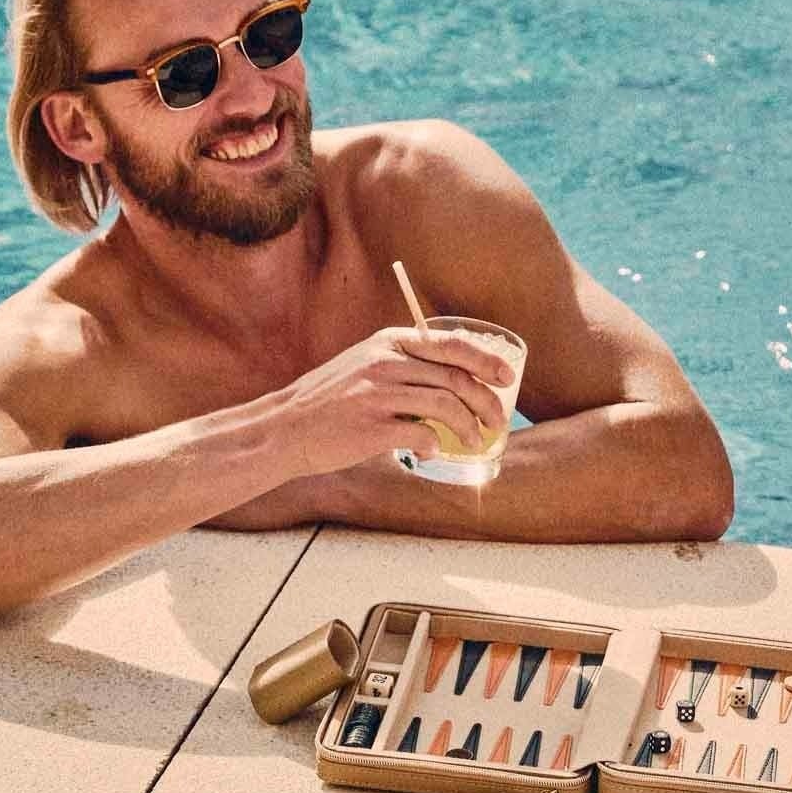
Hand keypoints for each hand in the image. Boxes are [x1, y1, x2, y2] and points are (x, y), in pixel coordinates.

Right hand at [273, 325, 514, 480]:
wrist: (284, 429)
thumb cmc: (330, 401)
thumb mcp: (365, 364)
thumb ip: (404, 364)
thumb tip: (454, 378)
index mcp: (388, 342)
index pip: (451, 345)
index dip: (486, 361)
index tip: (507, 377)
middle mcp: (385, 362)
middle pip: (456, 377)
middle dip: (486, 401)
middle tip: (497, 422)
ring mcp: (377, 393)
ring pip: (446, 406)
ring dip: (469, 427)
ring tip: (474, 441)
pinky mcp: (370, 426)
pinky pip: (421, 434)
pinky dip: (435, 444)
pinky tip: (433, 451)